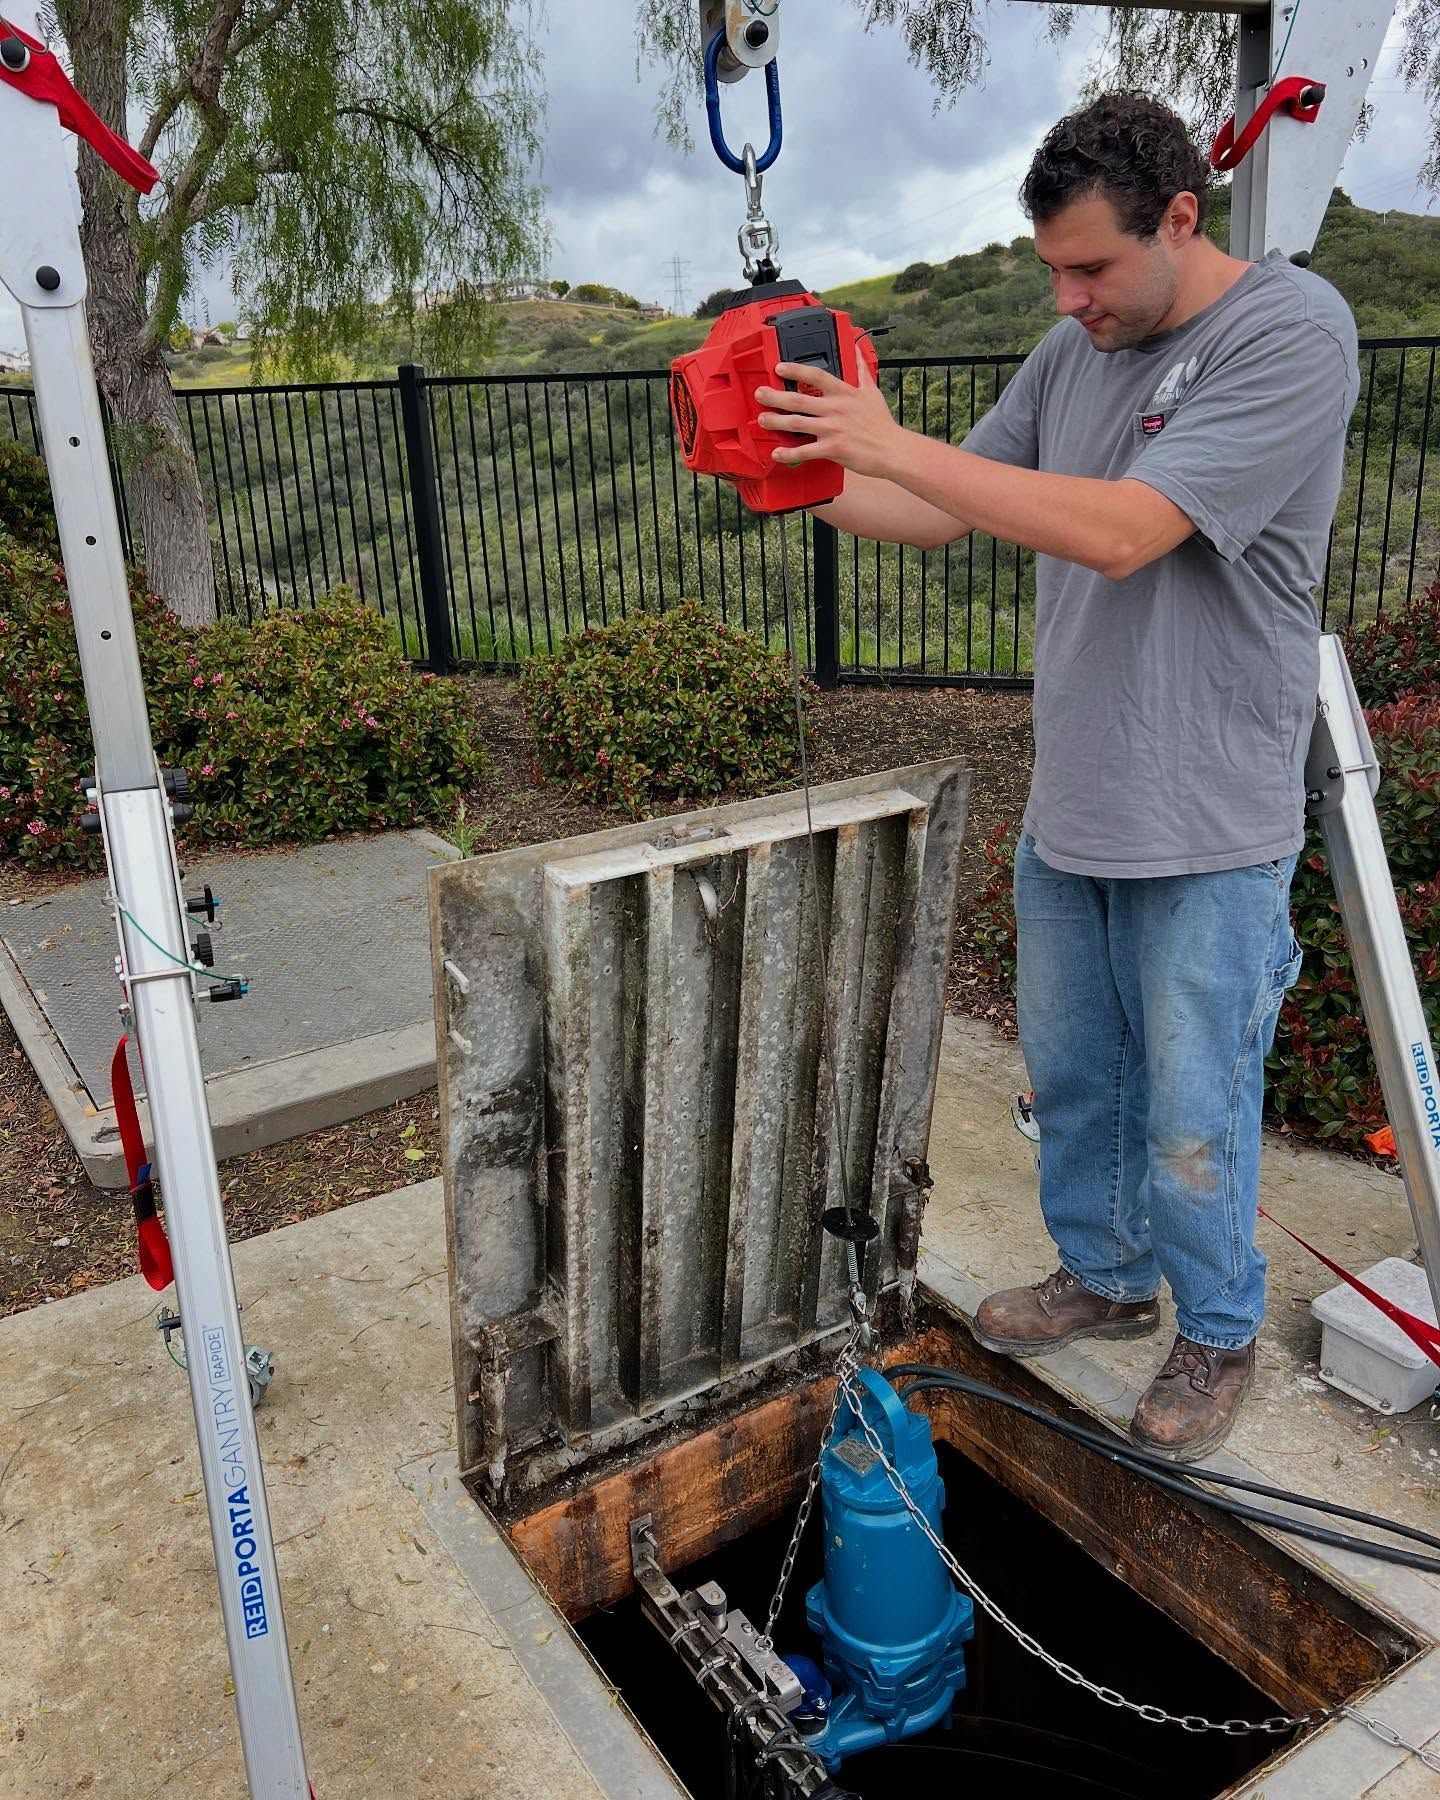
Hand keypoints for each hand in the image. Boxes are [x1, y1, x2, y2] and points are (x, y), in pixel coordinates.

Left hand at [754, 359, 904, 478]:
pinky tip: (777, 453)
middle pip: (799, 399)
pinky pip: (806, 451)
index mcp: (844, 393)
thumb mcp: (872, 391)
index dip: (795, 370)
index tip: (779, 367)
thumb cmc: (881, 423)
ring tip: (762, 420)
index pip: (816, 375)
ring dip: (777, 421)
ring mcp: (833, 429)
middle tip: (760, 394)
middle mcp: (836, 408)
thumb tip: (856, 350)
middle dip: (776, 396)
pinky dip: (790, 453)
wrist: (892, 449)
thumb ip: (861, 369)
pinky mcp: (833, 449)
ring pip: (798, 423)